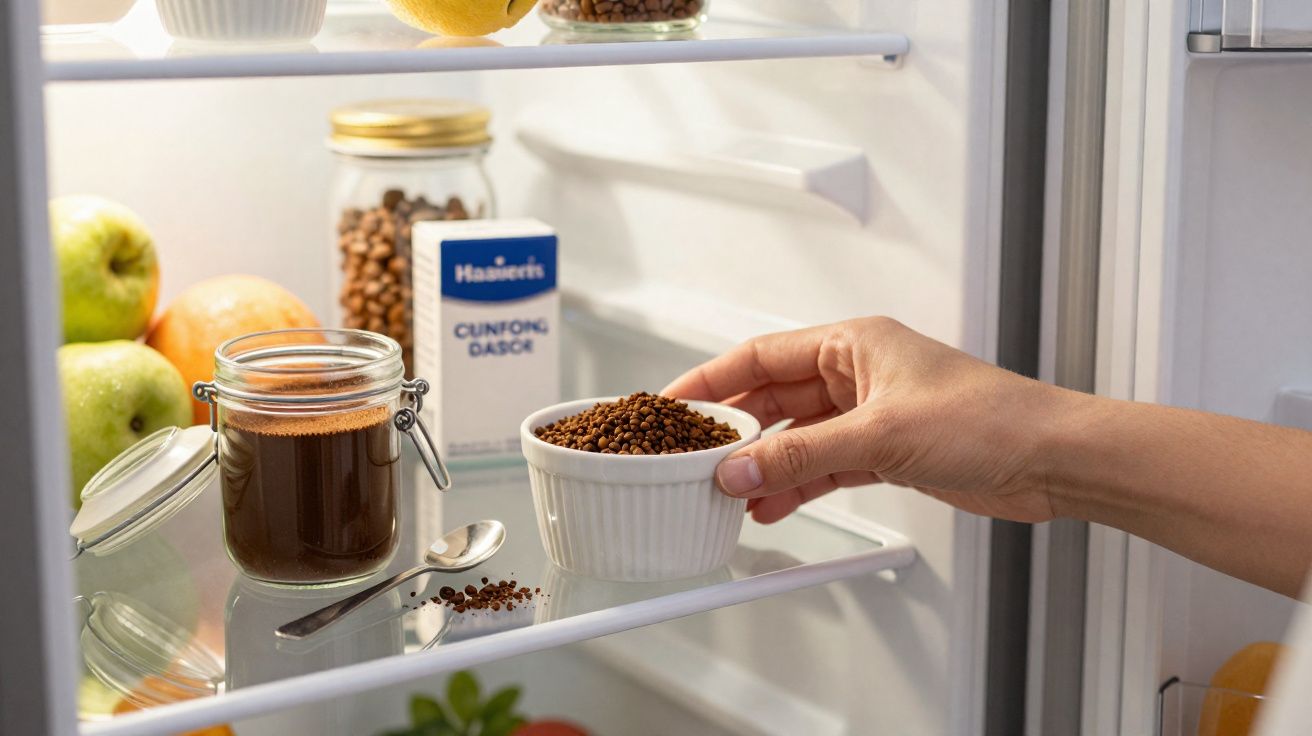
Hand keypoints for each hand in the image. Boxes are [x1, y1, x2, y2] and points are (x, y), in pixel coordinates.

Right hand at [663, 317, 1078, 523]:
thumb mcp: (880, 435)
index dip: (712, 379)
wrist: (1050, 458)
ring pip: (796, 438)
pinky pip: (822, 466)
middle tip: (694, 459)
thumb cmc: (991, 417)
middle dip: (734, 433)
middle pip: (773, 400)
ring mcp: (870, 414)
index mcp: (854, 343)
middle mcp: (857, 374)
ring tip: (726, 491)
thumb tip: (742, 470)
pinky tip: (770, 504)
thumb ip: (802, 456)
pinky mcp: (886, 452)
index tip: (676, 404)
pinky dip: (796, 485)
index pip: (761, 355)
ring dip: (763, 466)